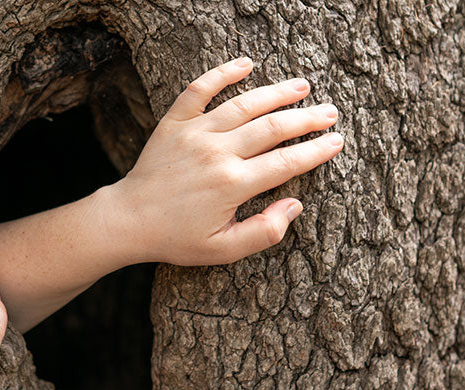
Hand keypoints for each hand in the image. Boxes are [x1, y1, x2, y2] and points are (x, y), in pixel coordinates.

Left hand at [106, 56, 342, 265]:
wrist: (128, 221)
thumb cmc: (176, 238)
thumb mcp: (223, 249)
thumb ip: (263, 232)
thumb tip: (294, 205)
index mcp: (232, 184)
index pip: (286, 162)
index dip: (315, 152)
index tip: (336, 142)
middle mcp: (217, 153)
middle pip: (272, 128)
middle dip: (307, 119)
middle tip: (330, 113)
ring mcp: (195, 133)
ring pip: (244, 104)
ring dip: (276, 93)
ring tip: (302, 86)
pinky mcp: (174, 123)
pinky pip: (199, 90)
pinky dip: (222, 73)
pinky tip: (246, 64)